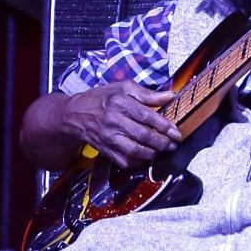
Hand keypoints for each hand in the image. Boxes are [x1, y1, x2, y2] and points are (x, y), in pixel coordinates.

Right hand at [61, 83, 180, 168]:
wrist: (75, 114)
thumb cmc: (102, 98)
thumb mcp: (123, 88)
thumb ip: (147, 93)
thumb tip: (171, 95)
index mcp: (119, 102)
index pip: (146, 116)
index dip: (164, 126)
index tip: (176, 132)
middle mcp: (113, 121)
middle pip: (142, 135)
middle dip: (161, 142)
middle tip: (172, 145)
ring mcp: (108, 137)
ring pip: (134, 150)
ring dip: (151, 153)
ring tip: (161, 151)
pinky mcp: (105, 150)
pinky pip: (124, 161)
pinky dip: (137, 162)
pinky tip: (145, 157)